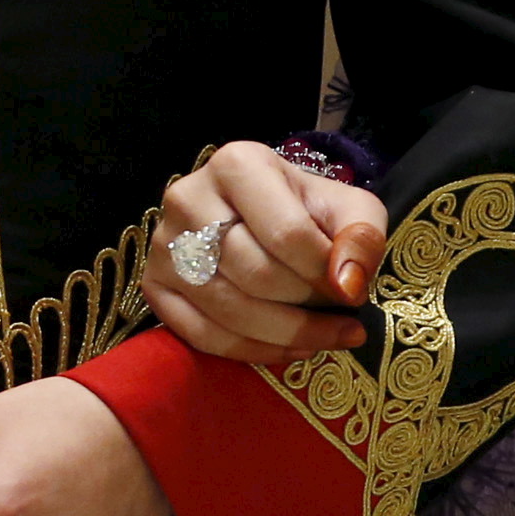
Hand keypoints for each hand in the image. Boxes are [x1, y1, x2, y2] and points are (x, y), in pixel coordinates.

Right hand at [143, 140, 389, 366]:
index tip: (353, 296)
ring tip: (328, 338)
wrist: (261, 215)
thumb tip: (347, 286)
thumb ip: (361, 236)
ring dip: (287, 335)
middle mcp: (189, 197)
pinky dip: (254, 351)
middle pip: (255, 274)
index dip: (324, 273)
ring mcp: (163, 244)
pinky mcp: (153, 286)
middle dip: (307, 307)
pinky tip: (292, 348)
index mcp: (238, 164)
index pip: (286, 233)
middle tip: (344, 321)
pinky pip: (202, 336)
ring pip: (228, 310)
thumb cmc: (306, 209)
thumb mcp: (349, 208)